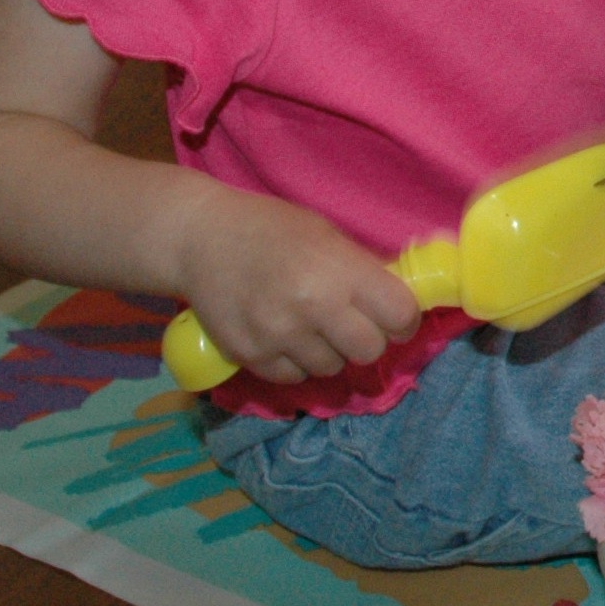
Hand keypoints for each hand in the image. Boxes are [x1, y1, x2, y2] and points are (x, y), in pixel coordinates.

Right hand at [171, 189, 423, 384]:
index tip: (396, 317)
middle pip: (369, 351)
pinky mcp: (249, 356)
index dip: (404, 319)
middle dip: (369, 340)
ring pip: (331, 368)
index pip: (400, 315)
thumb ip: (362, 270)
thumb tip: (402, 300)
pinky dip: (295, 362)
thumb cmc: (271, 229)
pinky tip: (284, 336)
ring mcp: (278, 336)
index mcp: (340, 272)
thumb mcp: (327, 236)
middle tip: (354, 324)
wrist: (199, 239)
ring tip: (311, 325)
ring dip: (330, 352)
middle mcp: (313, 307)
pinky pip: (293, 376)